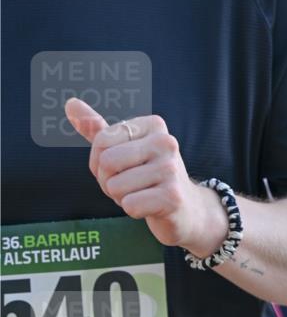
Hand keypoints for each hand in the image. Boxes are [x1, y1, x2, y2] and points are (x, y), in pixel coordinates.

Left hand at [65, 98, 227, 254]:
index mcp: (153, 124)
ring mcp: (171, 169)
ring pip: (115, 187)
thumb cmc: (149, 178)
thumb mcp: (125, 150)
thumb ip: (98, 129)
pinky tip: (151, 207)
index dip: (99, 162)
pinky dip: (134, 211)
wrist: (186, 209)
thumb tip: (70, 104)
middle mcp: (166, 142)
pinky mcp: (173, 197)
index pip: (101, 140)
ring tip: (142, 195)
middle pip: (106, 162)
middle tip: (129, 186)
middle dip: (108, 182)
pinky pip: (130, 205)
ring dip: (121, 198)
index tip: (120, 169)